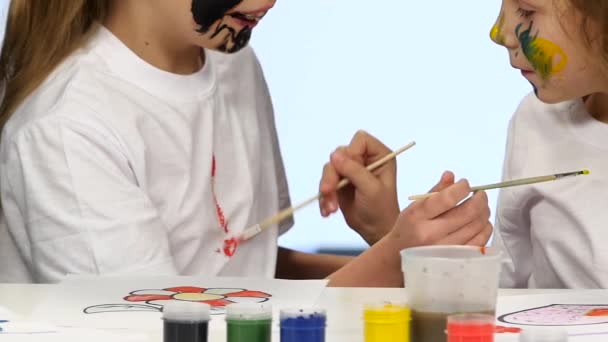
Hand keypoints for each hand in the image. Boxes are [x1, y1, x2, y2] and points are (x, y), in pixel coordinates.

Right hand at [319, 130, 398, 244]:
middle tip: (328, 191)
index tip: (349, 171)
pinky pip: (325, 182)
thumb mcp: (370, 189)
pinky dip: (324, 197)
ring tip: (331, 209)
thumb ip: (354, 170)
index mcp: (379, 155)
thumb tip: (335, 155)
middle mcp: (364, 159)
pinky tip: (327, 211)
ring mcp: (350, 170)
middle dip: (332, 175)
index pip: (360, 140)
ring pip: (329, 168)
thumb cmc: (381, 209)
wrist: (375, 231)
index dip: (352, 153)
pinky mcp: (339, 182)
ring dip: (327, 189)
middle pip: (340, 154)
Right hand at [387, 171, 492, 247]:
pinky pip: (481, 241)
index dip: (462, 188)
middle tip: (480, 194)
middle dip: (480, 199)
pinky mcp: (456, 259)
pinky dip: (485, 228)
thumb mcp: (415, 208)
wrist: (399, 257)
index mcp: (418, 217)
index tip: (465, 184)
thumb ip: (435, 191)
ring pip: (477, 226)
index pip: (447, 199)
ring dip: (484, 212)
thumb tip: (451, 175)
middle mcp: (431, 234)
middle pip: (468, 213)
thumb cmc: (409, 229)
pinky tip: (480, 223)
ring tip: (480, 207)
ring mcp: (445, 249)